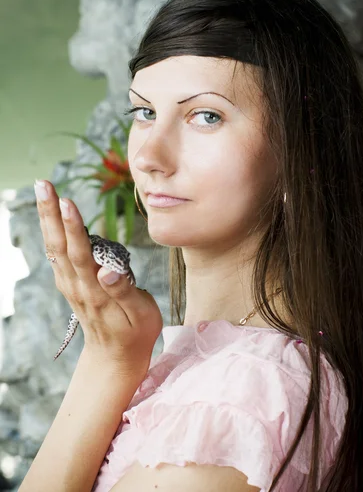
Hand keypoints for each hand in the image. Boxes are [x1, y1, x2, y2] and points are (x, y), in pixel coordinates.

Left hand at [34, 179, 162, 371]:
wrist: (115, 357)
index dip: (73, 227)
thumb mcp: (139, 315)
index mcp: (95, 291)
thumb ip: (123, 291)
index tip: (67, 202)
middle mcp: (76, 285)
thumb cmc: (135, 333)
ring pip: (54, 248)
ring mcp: (69, 285)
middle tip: (43, 184)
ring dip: (46, 218)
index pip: (80, 254)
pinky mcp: (69, 283)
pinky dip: (51, 231)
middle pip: (59, 246)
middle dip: (50, 213)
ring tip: (42, 191)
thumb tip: (107, 269)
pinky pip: (56, 254)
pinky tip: (49, 214)